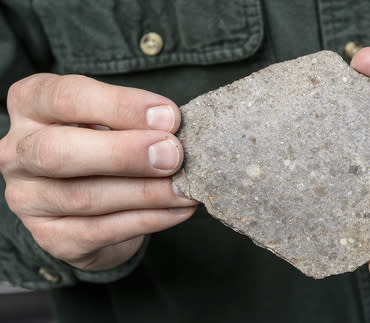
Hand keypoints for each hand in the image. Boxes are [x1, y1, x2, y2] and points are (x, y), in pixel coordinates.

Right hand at [0, 74, 197, 270]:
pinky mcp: (53, 237)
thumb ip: (134, 120)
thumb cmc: (104, 142)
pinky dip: (150, 219)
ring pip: (85, 197)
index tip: (169, 116)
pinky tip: (179, 208)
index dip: (122, 106)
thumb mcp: (112, 118)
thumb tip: (171, 129)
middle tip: (173, 155)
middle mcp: (17, 152)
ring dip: (146, 193)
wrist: (90, 200)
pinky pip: (104, 231)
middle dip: (124, 154)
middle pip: (58, 152)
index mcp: (30, 105)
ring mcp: (29, 199)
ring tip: (186, 187)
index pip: (66, 98)